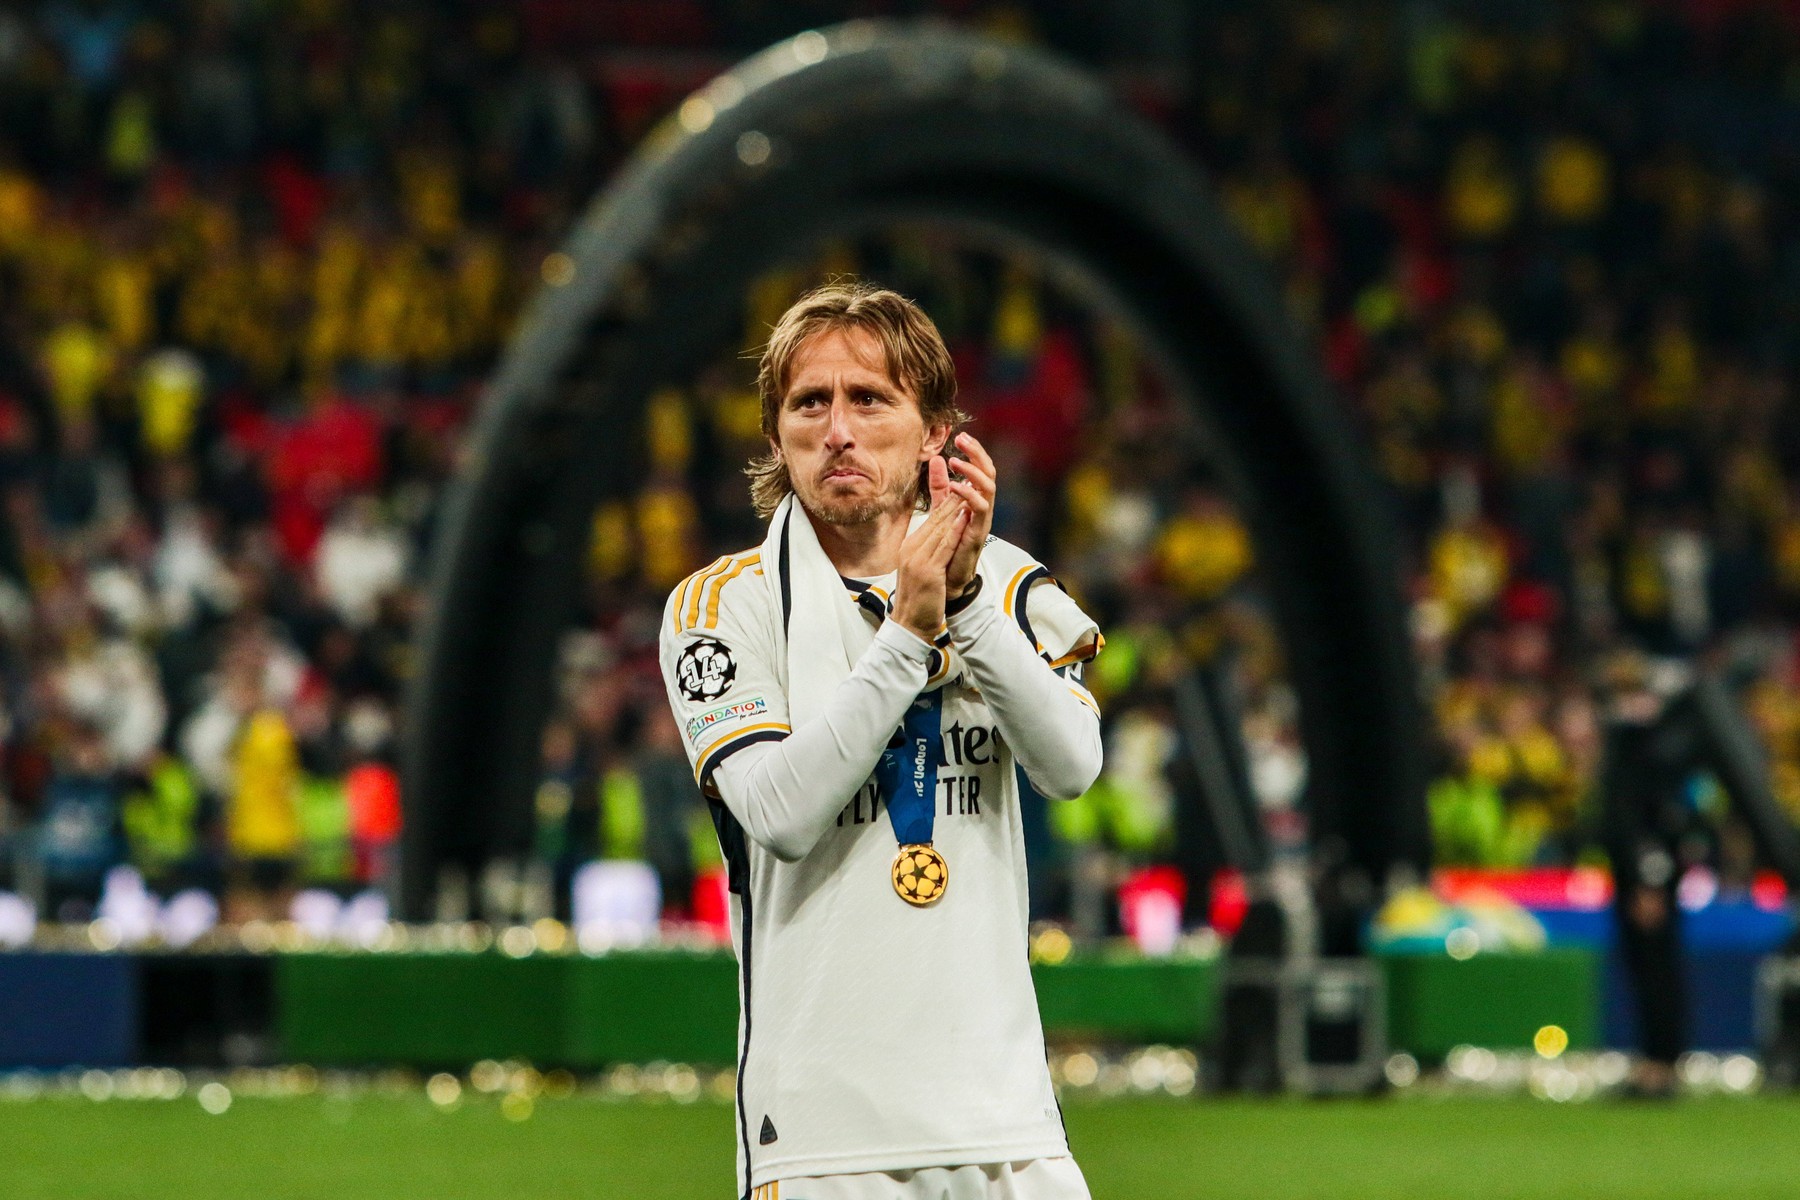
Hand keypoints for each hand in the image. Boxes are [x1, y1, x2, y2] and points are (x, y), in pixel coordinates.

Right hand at [892, 491, 969, 641]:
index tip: (961, 483)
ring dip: (956, 507)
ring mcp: (918, 558)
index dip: (947, 500)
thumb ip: (930, 547)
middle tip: (969, 477)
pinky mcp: (928, 571)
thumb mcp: (921, 568)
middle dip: (953, 497)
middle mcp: (911, 548)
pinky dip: (955, 529)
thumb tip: (939, 533)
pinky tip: (964, 516)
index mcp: (910, 546)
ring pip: (941, 528)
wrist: (909, 625)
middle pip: (936, 518)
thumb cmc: (918, 599)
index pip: (931, 518)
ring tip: (970, 489)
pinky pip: (944, 546)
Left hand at [932, 433, 995, 595]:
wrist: (946, 581)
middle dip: (978, 454)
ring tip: (957, 461)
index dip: (974, 452)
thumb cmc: (947, 546)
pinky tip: (955, 486)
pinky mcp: (977, 534)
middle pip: (989, 474)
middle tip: (963, 439)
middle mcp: (982, 508)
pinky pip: (980, 510)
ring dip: (973, 472)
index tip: (961, 435)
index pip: (980, 470)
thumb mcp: (941, 509)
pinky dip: (969, 495)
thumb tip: (938, 459)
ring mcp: (982, 521)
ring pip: (989, 488)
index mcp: (975, 501)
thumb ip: (939, 486)